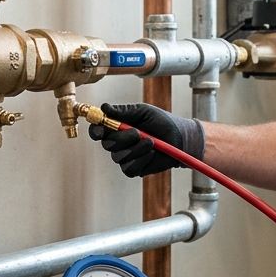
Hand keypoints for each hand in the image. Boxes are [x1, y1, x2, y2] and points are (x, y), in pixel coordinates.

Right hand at [87, 102, 204, 177]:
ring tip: (151, 142)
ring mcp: (125, 157)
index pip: (97, 131)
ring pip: (118, 157)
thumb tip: (104, 107)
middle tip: (137, 132)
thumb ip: (123, 111)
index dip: (96, 131)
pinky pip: (129, 168)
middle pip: (106, 144)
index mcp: (116, 127)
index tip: (101, 129)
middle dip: (122, 138)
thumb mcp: (143, 112)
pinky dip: (141, 160)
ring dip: (136, 149)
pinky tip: (151, 153)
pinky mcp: (134, 169)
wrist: (179, 138)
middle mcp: (117, 143)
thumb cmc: (161, 122)